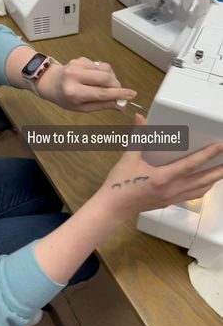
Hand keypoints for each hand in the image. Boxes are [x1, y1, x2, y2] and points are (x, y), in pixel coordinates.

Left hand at [36, 57, 136, 111]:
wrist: (50, 82)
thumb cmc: (65, 98)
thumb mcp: (82, 108)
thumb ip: (103, 105)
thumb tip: (121, 106)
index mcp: (74, 92)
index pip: (101, 93)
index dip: (119, 94)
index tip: (132, 95)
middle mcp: (75, 76)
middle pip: (105, 78)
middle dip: (116, 85)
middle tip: (119, 92)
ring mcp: (77, 65)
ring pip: (105, 69)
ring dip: (111, 78)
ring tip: (106, 86)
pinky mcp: (80, 59)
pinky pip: (99, 64)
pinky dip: (103, 72)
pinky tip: (95, 78)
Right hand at [101, 114, 222, 218]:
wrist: (113, 207)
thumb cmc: (120, 184)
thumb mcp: (129, 158)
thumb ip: (138, 137)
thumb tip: (140, 118)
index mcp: (163, 177)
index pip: (191, 164)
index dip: (208, 154)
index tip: (221, 146)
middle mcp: (171, 189)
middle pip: (203, 180)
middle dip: (219, 170)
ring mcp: (172, 198)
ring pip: (200, 190)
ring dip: (214, 180)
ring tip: (222, 171)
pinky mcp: (169, 202)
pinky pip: (192, 195)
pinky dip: (203, 188)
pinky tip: (205, 184)